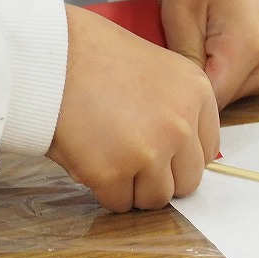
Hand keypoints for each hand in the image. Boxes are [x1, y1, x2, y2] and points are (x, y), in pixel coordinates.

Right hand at [48, 5, 219, 211]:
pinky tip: (91, 162)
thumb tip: (181, 155)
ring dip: (134, 188)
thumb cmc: (94, 55)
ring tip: (109, 158)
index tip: (161, 151)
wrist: (51, 54)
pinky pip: (119, 203)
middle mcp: (182, 124)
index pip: (208, 150)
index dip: (181, 156)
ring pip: (156, 198)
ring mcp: (151, 151)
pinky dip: (104, 191)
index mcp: (197, 94)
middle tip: (132, 160)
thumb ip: (177, 107)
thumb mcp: (158, 68)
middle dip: (161, 177)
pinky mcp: (115, 173)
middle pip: (187, 181)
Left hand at [163, 0, 258, 107]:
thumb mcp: (180, 9)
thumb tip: (176, 104)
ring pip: (230, 99)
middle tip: (163, 67)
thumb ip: (181, 62)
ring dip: (206, 86)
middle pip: (221, 106)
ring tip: (185, 53)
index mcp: (248, 49)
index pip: (207, 105)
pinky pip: (240, 85)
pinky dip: (219, 76)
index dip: (177, 102)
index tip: (151, 90)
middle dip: (191, 94)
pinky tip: (203, 53)